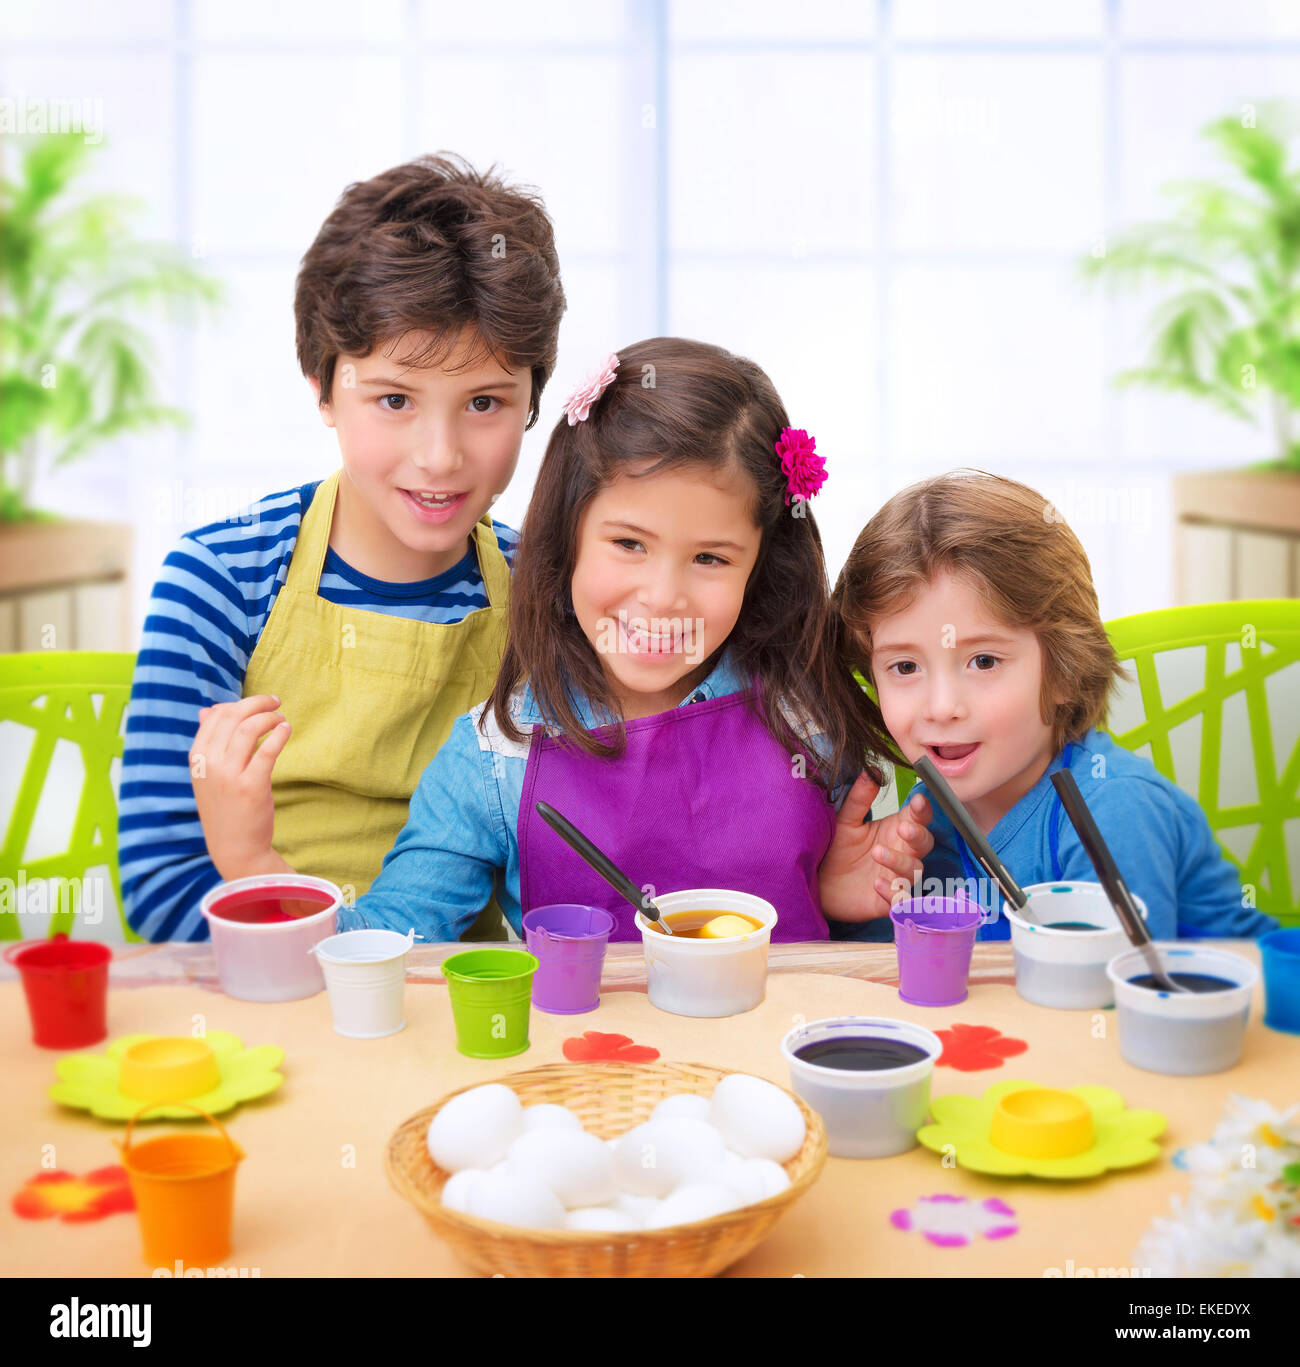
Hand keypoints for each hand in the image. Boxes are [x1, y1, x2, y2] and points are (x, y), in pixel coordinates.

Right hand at [189, 695, 292, 881]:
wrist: (234, 846)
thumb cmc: (224, 806)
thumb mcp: (207, 774)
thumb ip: (209, 742)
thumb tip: (207, 710)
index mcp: (197, 758)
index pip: (217, 716)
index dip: (240, 704)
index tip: (258, 703)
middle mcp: (209, 764)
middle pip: (233, 717)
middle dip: (258, 703)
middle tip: (276, 702)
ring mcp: (229, 776)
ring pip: (250, 729)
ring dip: (270, 717)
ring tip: (281, 719)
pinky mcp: (251, 787)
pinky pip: (267, 750)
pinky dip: (279, 734)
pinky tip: (286, 730)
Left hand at [819, 772, 934, 921]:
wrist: (817, 882)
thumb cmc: (835, 849)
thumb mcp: (845, 821)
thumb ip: (860, 798)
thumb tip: (871, 770)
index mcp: (895, 829)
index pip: (918, 817)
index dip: (923, 809)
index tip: (918, 801)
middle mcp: (902, 852)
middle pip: (925, 842)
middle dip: (918, 835)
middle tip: (902, 829)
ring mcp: (897, 877)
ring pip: (914, 870)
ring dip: (899, 861)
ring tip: (877, 853)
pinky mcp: (888, 900)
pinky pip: (901, 899)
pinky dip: (893, 892)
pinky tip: (878, 884)